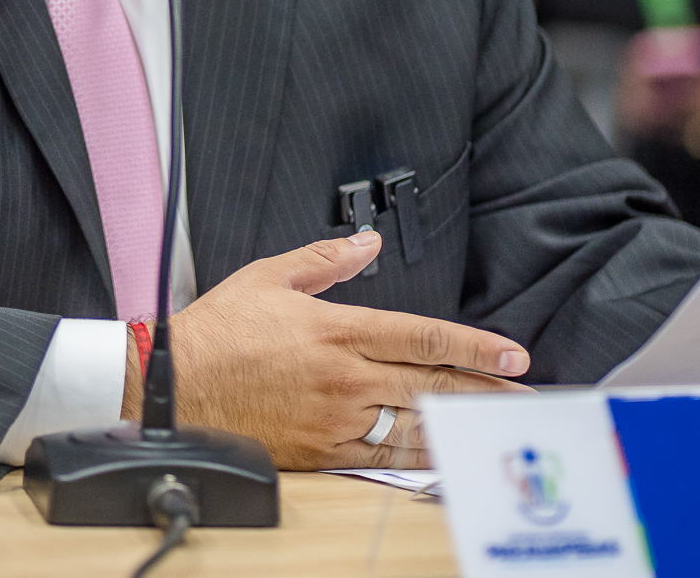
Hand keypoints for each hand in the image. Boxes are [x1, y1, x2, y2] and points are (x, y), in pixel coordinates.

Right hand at [142, 231, 532, 470]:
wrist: (174, 386)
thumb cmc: (217, 333)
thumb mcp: (269, 277)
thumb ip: (324, 260)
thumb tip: (364, 243)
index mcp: (336, 329)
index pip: (422, 335)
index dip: (475, 346)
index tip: (512, 354)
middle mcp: (343, 376)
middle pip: (431, 383)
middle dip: (485, 389)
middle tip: (526, 395)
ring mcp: (334, 417)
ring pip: (414, 423)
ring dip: (461, 424)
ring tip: (496, 425)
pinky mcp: (319, 450)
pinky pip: (381, 457)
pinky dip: (418, 456)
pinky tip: (443, 453)